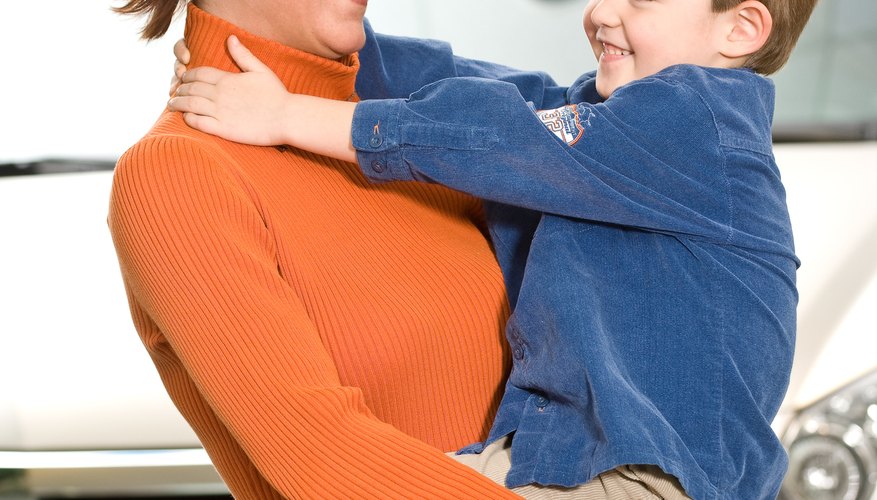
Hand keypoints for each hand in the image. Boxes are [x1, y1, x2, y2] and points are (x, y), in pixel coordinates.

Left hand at [168, 35, 292, 145]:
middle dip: (180, 88)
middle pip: (190, 88)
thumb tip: (230, 38)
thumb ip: (243, 55)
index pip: (198, 73)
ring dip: (177, 103)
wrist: (287, 118)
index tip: (184, 78)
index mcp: (227, 79)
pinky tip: (187, 117)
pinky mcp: (223, 129)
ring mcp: (220, 112)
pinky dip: (188, 118)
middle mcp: (220, 94)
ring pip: (189, 104)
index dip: (188, 75)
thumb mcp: (261, 70)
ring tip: (173, 104)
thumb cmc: (277, 95)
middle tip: (175, 91)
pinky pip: (198, 122)